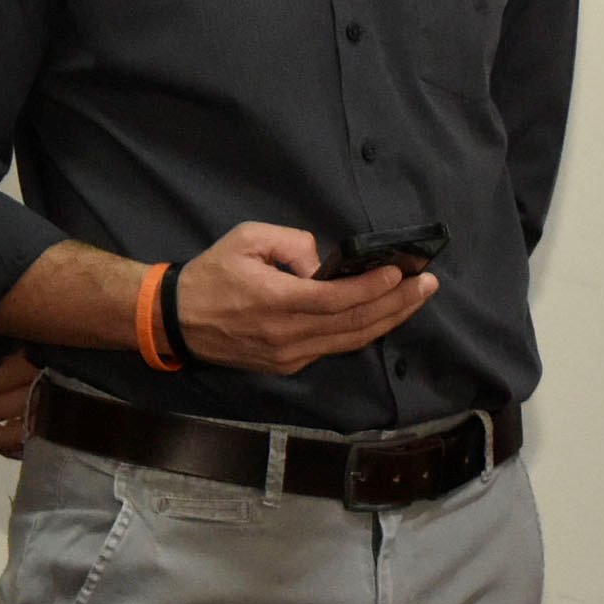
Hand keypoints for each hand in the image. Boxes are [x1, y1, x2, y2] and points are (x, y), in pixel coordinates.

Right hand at [174, 223, 434, 375]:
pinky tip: (384, 314)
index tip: (401, 272)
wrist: (176, 321)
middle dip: (397, 304)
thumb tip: (324, 263)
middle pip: (355, 324)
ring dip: (388, 319)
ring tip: (416, 298)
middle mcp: (288, 336)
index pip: (338, 299)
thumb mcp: (247, 239)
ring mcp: (290, 356)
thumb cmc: (211, 274)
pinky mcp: (289, 365)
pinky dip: (364, 330)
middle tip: (427, 284)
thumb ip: (292, 243)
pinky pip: (335, 347)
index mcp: (276, 302)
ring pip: (351, 341)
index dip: (374, 288)